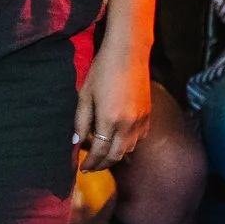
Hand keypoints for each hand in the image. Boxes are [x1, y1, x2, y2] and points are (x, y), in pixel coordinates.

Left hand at [75, 40, 151, 169]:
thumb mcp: (84, 96)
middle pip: (117, 155)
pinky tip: (118, 141)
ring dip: (116, 155)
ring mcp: (141, 120)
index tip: (83, 168)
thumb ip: (81, 121)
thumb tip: (76, 142)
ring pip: (130, 148)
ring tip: (102, 155)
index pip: (101, 151)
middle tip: (92, 167)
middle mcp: (129, 124)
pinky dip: (129, 144)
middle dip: (103, 164)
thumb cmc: (101, 72)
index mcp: (110, 120)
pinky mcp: (148, 115)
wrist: (128, 55)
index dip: (91, 162)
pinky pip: (140, 138)